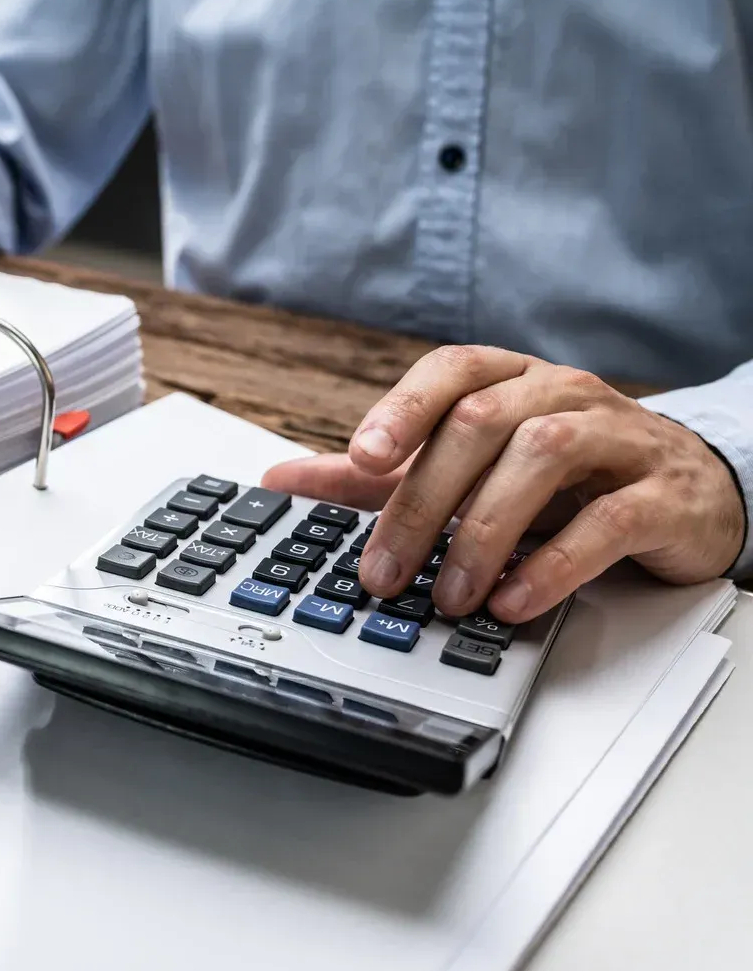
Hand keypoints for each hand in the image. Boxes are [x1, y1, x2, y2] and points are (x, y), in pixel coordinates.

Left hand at [261, 346, 745, 622]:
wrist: (688, 490)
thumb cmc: (566, 474)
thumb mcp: (468, 466)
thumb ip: (378, 474)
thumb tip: (282, 479)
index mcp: (511, 379)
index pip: (452, 371)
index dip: (404, 408)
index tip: (362, 457)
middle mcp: (563, 394)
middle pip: (482, 424)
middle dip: (423, 501)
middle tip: (385, 571)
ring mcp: (619, 437)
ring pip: (544, 456)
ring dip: (484, 532)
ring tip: (449, 594)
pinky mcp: (662, 494)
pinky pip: (608, 520)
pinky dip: (555, 562)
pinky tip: (514, 599)